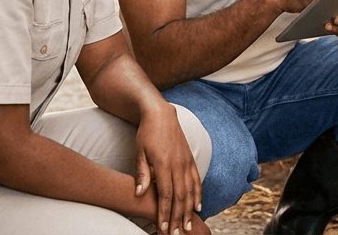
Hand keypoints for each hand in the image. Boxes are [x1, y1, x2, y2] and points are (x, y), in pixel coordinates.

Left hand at [134, 105, 201, 233]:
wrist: (161, 114)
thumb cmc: (147, 134)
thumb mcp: (139, 152)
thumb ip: (142, 173)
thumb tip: (140, 193)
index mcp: (164, 163)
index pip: (165, 194)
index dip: (165, 212)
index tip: (162, 228)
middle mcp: (178, 164)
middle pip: (180, 196)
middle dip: (177, 217)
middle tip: (175, 233)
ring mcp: (186, 161)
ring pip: (190, 190)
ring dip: (189, 210)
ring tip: (186, 226)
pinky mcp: (190, 159)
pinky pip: (196, 180)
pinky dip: (198, 195)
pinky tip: (197, 207)